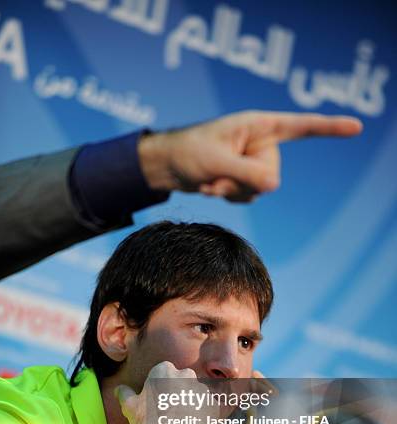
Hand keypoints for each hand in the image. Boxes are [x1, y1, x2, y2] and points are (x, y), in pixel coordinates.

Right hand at [117, 361, 204, 423]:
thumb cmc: (145, 421)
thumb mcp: (129, 406)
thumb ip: (125, 393)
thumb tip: (119, 390)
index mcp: (165, 370)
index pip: (165, 371)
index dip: (161, 385)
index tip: (158, 398)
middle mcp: (186, 375)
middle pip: (184, 380)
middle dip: (179, 391)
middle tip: (170, 410)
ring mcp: (202, 390)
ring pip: (197, 394)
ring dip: (192, 404)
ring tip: (181, 422)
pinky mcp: (213, 406)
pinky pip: (209, 410)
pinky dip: (203, 417)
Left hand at [139, 110, 361, 201]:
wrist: (167, 165)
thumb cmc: (187, 151)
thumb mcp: (215, 160)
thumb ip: (245, 173)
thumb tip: (274, 186)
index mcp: (258, 125)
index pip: (300, 127)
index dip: (329, 128)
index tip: (356, 127)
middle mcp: (261, 144)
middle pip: (272, 175)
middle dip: (243, 182)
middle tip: (216, 173)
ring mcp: (253, 163)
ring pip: (260, 191)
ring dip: (232, 191)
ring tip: (210, 177)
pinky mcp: (244, 178)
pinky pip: (248, 197)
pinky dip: (228, 196)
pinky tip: (210, 185)